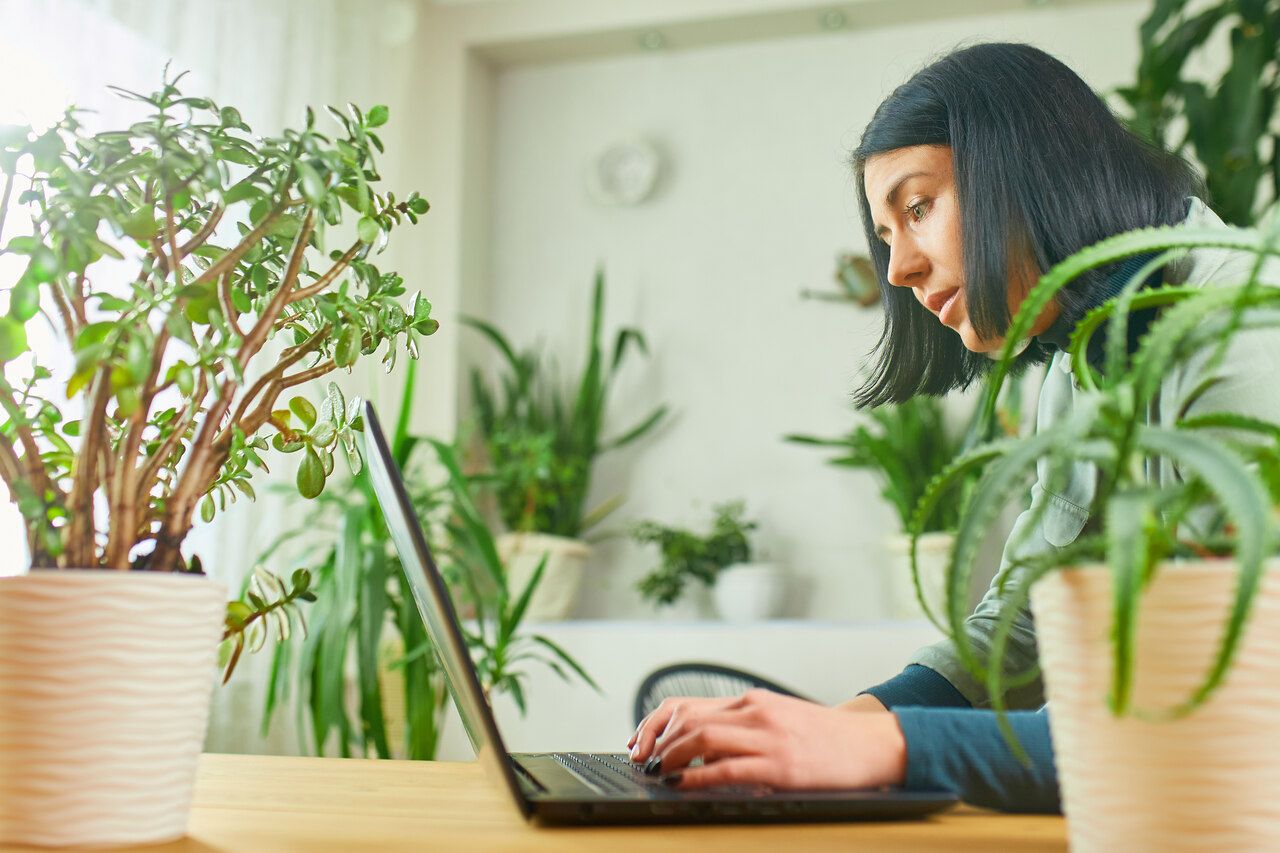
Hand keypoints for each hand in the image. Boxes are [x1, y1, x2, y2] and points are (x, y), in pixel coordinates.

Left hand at [629, 689, 907, 790]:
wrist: (871, 744)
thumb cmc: (826, 738)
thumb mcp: (780, 720)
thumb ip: (743, 727)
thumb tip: (702, 747)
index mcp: (754, 701)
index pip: (689, 705)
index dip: (657, 724)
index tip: (640, 742)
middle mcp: (756, 712)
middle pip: (689, 719)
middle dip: (657, 742)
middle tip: (642, 762)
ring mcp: (768, 737)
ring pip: (703, 738)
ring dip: (672, 757)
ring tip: (658, 772)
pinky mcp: (780, 764)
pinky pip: (728, 768)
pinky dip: (698, 776)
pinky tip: (683, 785)